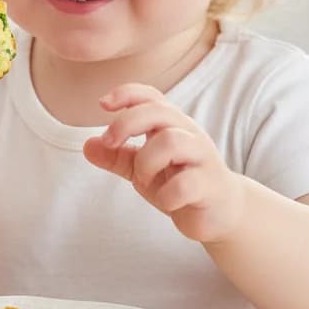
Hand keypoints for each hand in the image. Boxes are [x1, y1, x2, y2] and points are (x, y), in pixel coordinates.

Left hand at [83, 84, 245, 244]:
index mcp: (172, 125)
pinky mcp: (210, 185)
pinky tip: (167, 202)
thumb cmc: (180, 184)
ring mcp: (202, 157)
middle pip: (159, 112)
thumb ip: (117, 158)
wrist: (221, 213)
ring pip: (171, 142)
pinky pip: (185, 184)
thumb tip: (88, 145)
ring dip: (146, 162)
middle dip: (126, 124)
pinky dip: (167, 196)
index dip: (126, 94)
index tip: (102, 104)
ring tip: (144, 179)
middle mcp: (189, 134)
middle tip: (110, 143)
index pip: (151, 97)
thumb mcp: (142, 169)